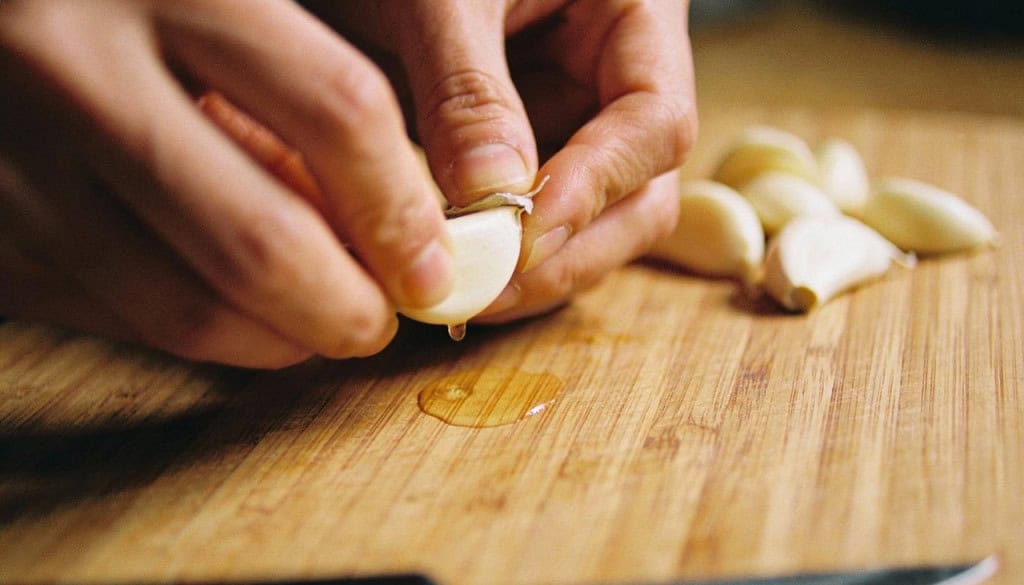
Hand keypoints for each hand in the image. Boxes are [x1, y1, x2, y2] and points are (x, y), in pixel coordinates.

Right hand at [0, 0, 455, 366]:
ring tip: (316, 324)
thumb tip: (433, 213)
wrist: (1, 6)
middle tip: (377, 321)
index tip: (434, 264)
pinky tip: (233, 307)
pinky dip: (194, 329)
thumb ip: (328, 84)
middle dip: (345, 309)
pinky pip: (109, 314)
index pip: (337, 111)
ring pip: (183, 306)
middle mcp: (73, 60)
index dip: (403, 208)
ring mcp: (11, 146)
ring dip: (278, 340)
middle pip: (257, 242)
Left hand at [318, 0, 697, 320]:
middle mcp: (618, 75)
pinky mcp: (532, 146)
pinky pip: (539, 219)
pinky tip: (459, 273)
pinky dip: (505, 255)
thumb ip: (468, 93)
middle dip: (570, 251)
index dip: (594, 188)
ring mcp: (576, 116)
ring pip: (592, 220)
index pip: (654, 121)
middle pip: (639, 190)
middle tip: (489, 293)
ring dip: (537, 268)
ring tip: (465, 293)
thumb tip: (494, 205)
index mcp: (633, 12)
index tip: (524, 239)